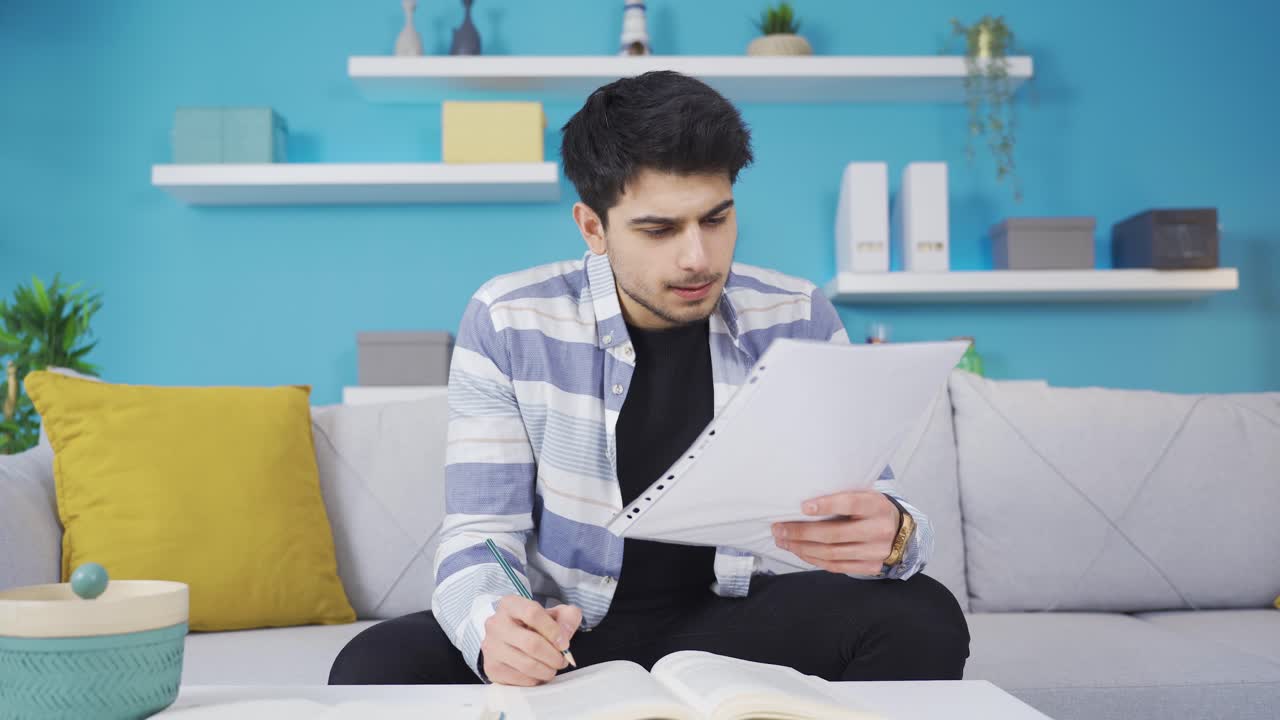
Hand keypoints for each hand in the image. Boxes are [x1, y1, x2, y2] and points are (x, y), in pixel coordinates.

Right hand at [481, 596, 582, 685]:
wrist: (513, 637)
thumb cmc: (535, 624)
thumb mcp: (555, 613)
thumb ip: (567, 617)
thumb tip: (565, 635)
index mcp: (510, 604)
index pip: (532, 613)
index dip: (553, 630)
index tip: (565, 643)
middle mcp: (496, 624)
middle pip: (531, 643)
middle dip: (553, 656)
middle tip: (562, 660)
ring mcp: (491, 647)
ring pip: (526, 664)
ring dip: (547, 670)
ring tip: (553, 667)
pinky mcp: (491, 667)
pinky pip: (520, 679)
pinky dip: (535, 679)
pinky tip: (539, 672)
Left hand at [771, 491, 900, 575]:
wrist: (900, 532)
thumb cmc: (871, 509)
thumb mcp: (864, 495)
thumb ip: (842, 496)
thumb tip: (803, 502)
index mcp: (877, 505)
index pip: (851, 504)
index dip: (826, 505)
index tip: (803, 507)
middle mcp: (879, 529)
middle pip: (834, 534)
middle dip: (801, 532)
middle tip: (780, 528)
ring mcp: (875, 551)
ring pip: (832, 553)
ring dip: (801, 548)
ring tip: (783, 540)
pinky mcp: (870, 567)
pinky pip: (835, 566)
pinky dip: (813, 559)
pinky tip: (799, 551)